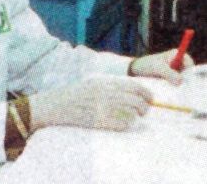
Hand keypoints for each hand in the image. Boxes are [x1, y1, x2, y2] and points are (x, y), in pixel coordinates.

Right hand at [29, 77, 151, 132]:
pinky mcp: (100, 120)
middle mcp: (106, 93)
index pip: (134, 86)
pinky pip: (122, 124)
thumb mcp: (92, 82)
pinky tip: (123, 123)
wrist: (56, 105)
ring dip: (137, 115)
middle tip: (145, 110)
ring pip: (132, 111)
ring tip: (135, 117)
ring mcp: (104, 107)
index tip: (150, 98)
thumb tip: (133, 92)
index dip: (146, 93)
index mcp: (105, 82)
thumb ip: (110, 85)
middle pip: (137, 100)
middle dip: (145, 106)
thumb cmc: (74, 94)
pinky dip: (127, 124)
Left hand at [129, 50, 194, 84]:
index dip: (189, 72)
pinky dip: (175, 88)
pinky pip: (177, 84)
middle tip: (179, 87)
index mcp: (176, 54)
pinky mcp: (172, 79)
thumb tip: (181, 81)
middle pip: (188, 73)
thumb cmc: (146, 65)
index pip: (189, 63)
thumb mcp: (157, 68)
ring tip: (171, 89)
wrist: (136, 71)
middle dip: (185, 80)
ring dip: (179, 85)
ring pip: (183, 80)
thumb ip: (169, 73)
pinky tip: (169, 91)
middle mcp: (178, 62)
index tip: (185, 80)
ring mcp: (175, 71)